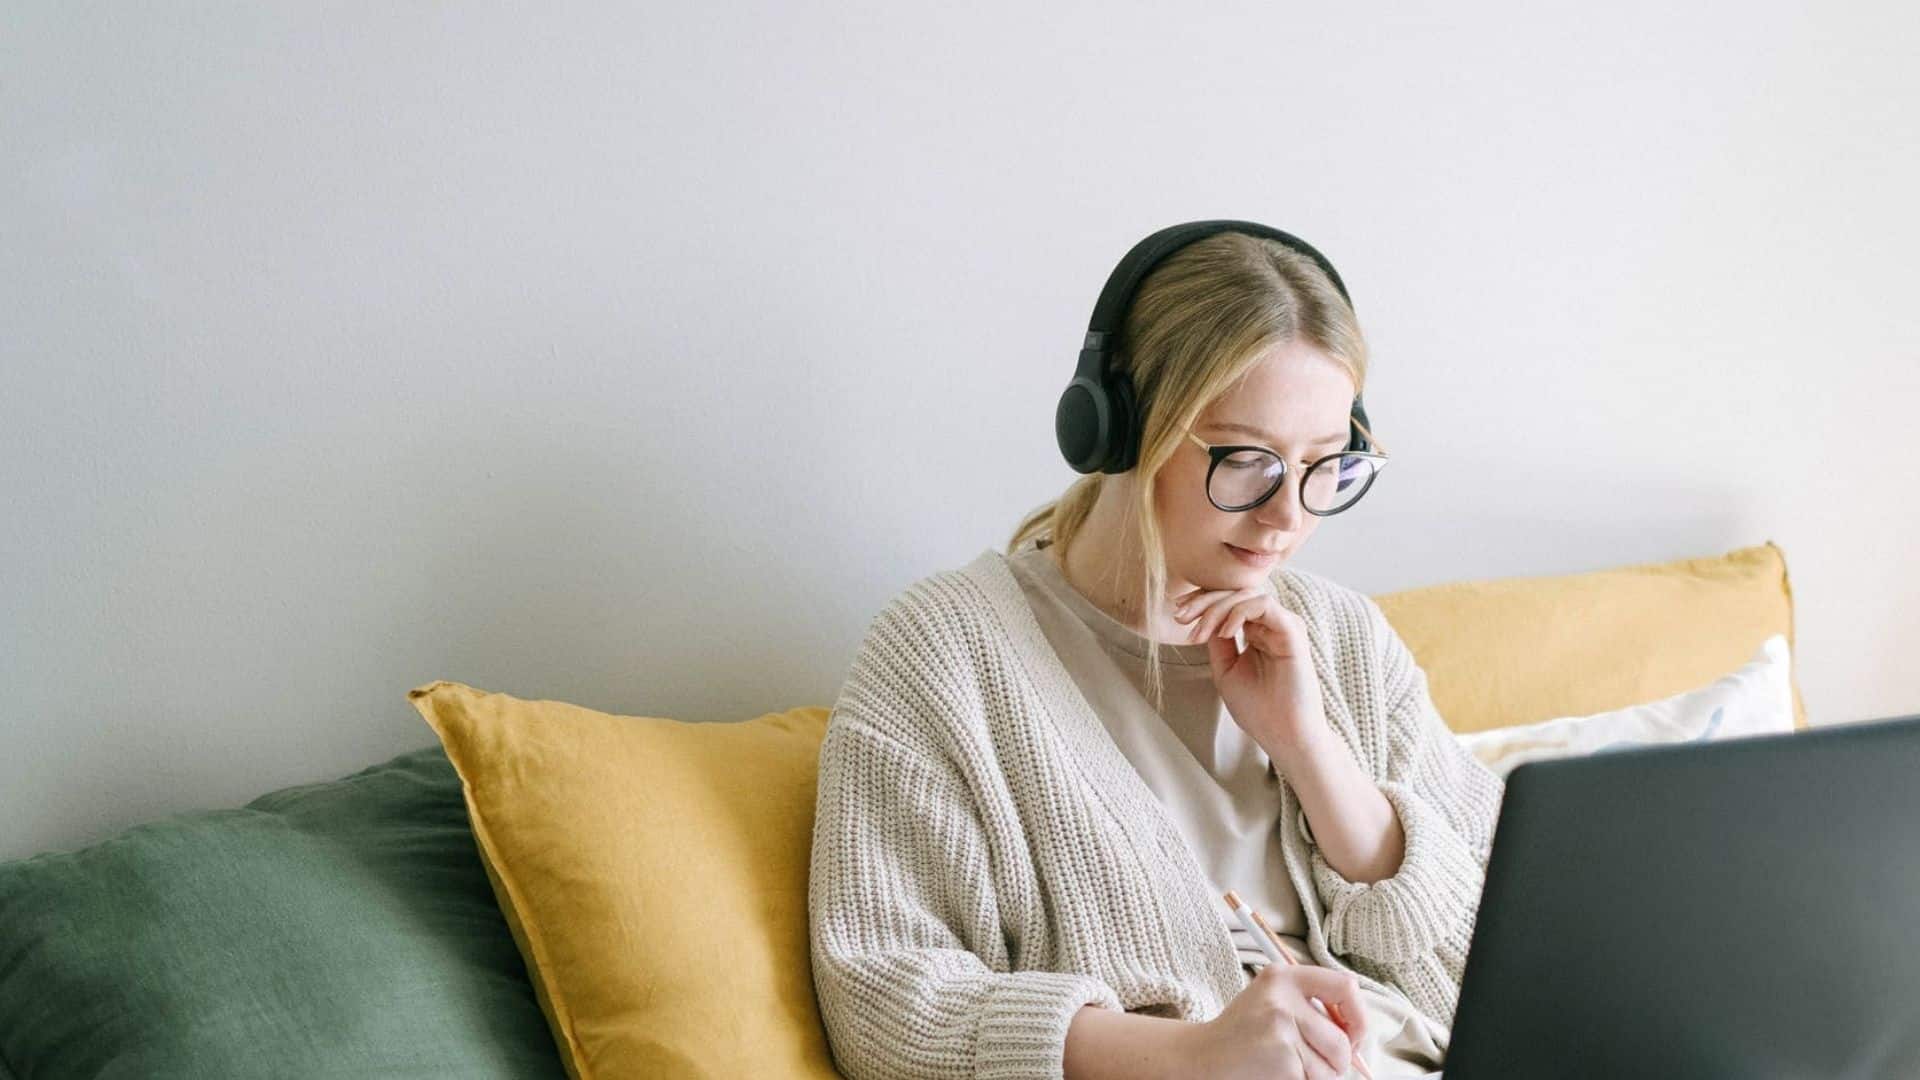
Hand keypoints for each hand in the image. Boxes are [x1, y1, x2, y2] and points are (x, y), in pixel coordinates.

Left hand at [1171, 582, 1325, 756]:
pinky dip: (1238, 613)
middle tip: (1180, 617)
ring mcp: (1283, 626)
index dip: (1202, 602)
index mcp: (1258, 632)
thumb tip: (1203, 616)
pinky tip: (1224, 633)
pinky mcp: (1292, 631)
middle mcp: (1272, 625)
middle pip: (1236, 593)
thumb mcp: (1225, 670)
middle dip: (1203, 600)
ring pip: (1247, 594)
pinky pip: (1263, 605)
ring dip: (1217, 608)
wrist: (1283, 735)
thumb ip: (1217, 641)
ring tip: (1200, 632)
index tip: (1178, 614)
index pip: (1230, 602)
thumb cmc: (1258, 709)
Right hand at [1181, 963, 1367, 1078]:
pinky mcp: (1282, 1061)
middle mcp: (1282, 999)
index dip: (1358, 1016)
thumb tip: (1359, 1033)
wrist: (1203, 1057)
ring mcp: (1281, 1030)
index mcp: (1283, 977)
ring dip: (1318, 1076)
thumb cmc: (1244, 1032)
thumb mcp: (1272, 1001)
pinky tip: (1277, 1073)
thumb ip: (1312, 1005)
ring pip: (1331, 1067)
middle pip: (1341, 1040)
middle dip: (1338, 1061)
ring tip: (1289, 1066)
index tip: (1352, 1035)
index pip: (1345, 987)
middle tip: (1317, 1063)